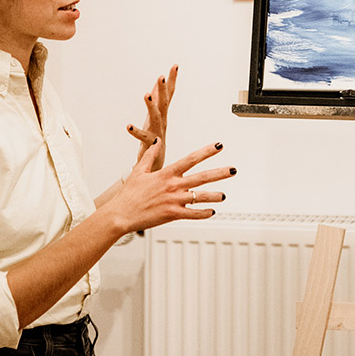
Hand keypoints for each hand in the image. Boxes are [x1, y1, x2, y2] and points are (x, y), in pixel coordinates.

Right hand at [107, 138, 234, 232]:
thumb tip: (157, 141)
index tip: (219, 145)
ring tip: (224, 195)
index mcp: (166, 173)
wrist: (121, 214)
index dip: (206, 151)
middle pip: (202, 177)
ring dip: (214, 196)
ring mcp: (174, 200)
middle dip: (219, 173)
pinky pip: (193, 214)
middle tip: (233, 169)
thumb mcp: (139, 170)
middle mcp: (173, 185)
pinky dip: (204, 213)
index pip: (191, 159)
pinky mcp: (173, 214)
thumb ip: (150, 155)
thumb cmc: (129, 194)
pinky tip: (212, 212)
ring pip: (200, 197)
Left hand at [126, 64, 177, 170]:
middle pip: (163, 102)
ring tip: (146, 94)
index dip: (172, 80)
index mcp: (162, 115)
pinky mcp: (149, 144)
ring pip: (155, 117)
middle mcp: (161, 122)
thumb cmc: (153, 140)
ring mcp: (156, 132)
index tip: (174, 66)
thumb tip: (156, 85)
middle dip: (163, 89)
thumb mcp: (154, 118)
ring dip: (150, 105)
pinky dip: (136, 131)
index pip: (169, 94)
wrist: (155, 165)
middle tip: (161, 76)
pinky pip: (142, 136)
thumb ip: (156, 102)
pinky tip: (128, 126)